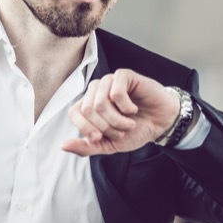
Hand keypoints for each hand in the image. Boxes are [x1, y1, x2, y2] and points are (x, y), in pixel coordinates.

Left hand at [62, 69, 180, 156]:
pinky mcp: (123, 76)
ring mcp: (109, 82)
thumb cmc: (135, 131)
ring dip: (117, 120)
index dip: (86, 128)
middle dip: (106, 126)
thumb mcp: (108, 145)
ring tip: (129, 123)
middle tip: (121, 131)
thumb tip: (63, 146)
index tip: (101, 137)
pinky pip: (116, 93)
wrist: (160, 123)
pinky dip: (126, 107)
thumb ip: (86, 147)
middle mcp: (95, 91)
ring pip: (100, 102)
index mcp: (88, 105)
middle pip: (88, 109)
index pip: (74, 113)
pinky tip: (133, 109)